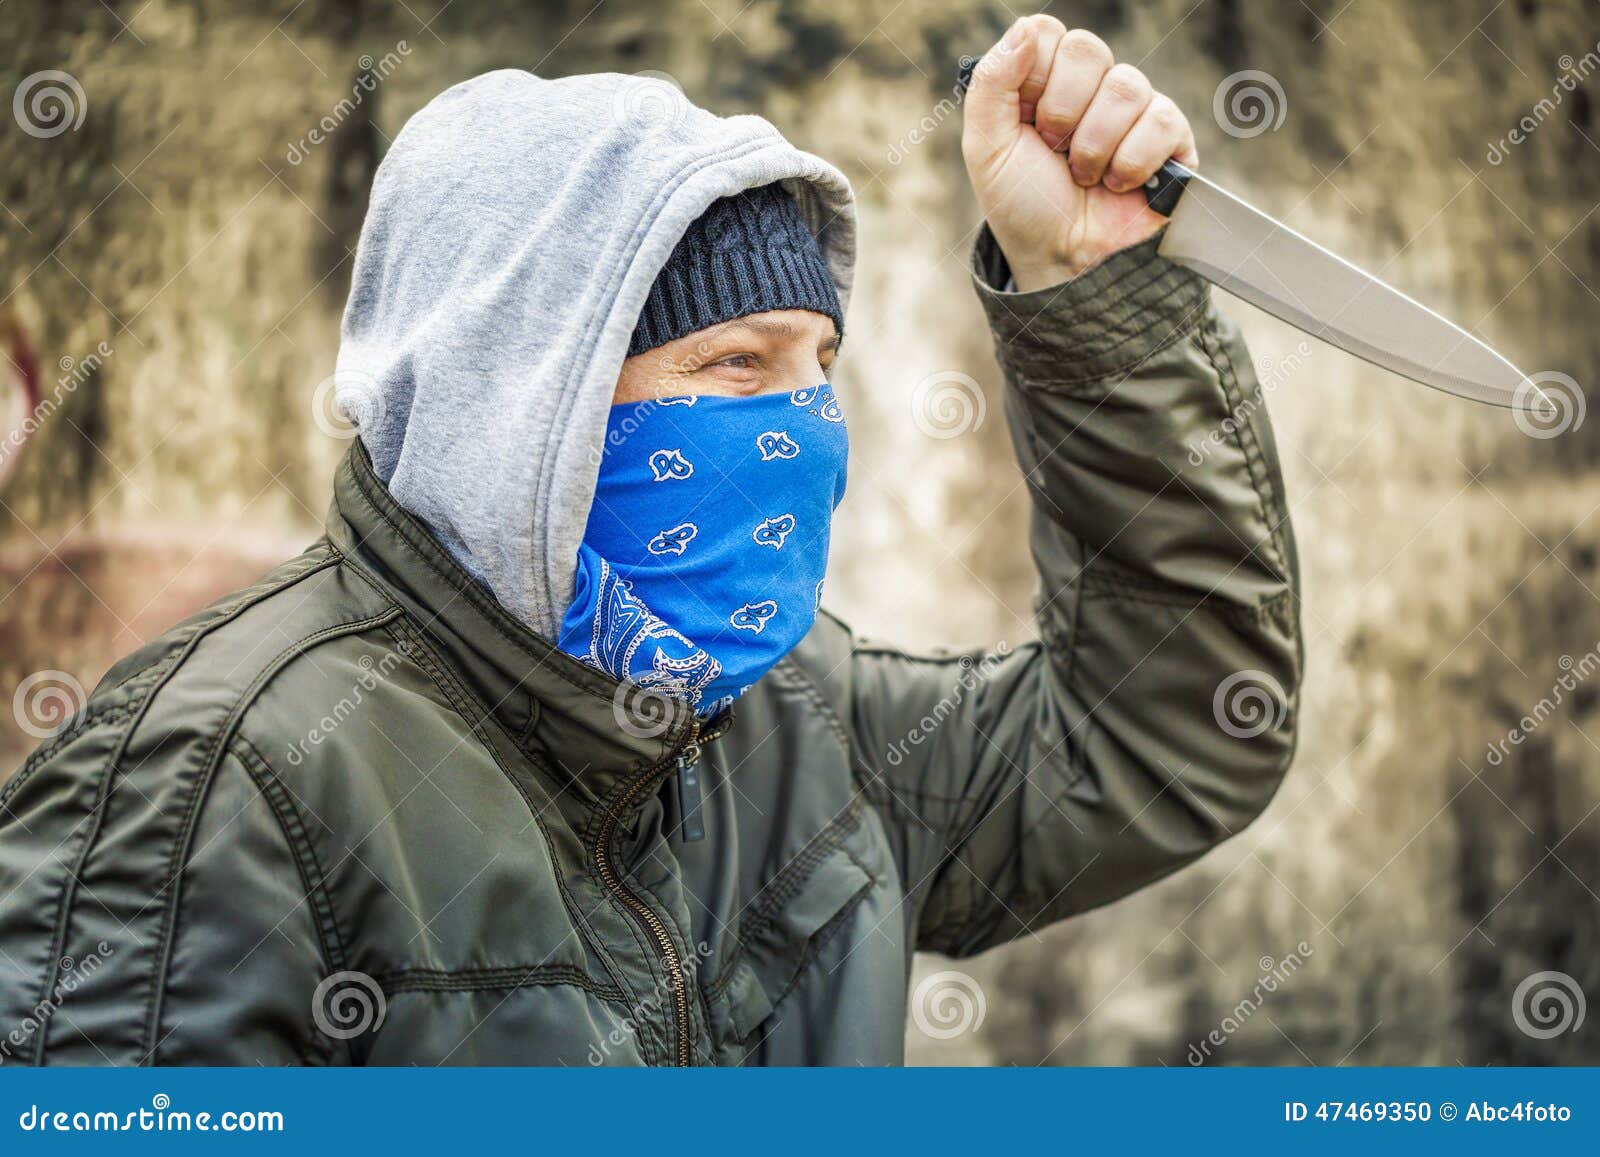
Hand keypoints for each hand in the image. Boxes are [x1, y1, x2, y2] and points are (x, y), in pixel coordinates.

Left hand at [961, 15, 1198, 290]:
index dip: (1036, 77)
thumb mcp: (987, 148)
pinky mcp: (1170, 137)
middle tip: (1055, 153)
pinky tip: (1119, 185)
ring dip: (1094, 146)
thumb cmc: (1023, 207)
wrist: (1064, 262)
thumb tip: (1027, 26)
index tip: (1028, 122)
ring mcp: (1133, 109)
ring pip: (1126, 86)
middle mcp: (1090, 86)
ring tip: (1085, 178)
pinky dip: (1131, 162)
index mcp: (1043, 81)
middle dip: (1063, 112)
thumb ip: (993, 82)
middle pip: (1088, 49)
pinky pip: (1161, 119)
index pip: (1047, 33)